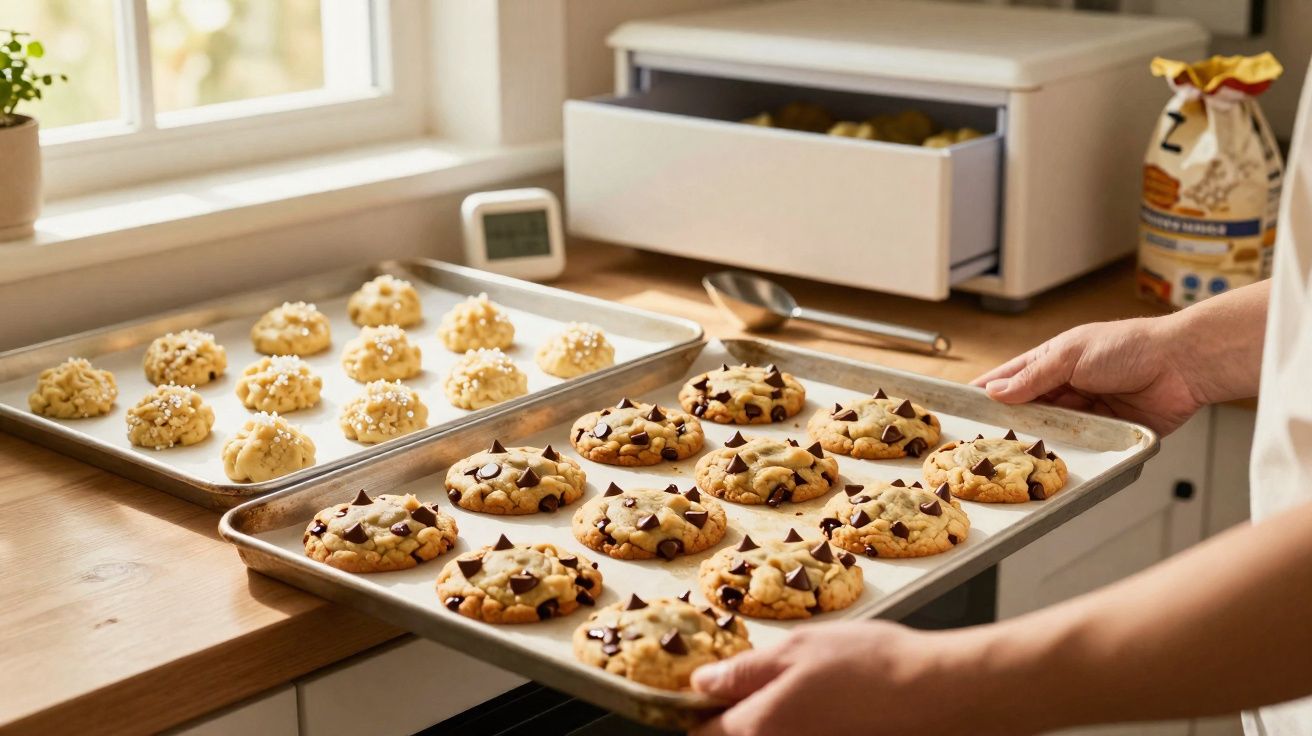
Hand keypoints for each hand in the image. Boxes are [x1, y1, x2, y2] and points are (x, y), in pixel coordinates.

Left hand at [689, 621, 1032, 735]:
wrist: (937, 695)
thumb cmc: (870, 665)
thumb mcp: (797, 649)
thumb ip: (744, 671)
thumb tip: (701, 684)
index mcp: (757, 727)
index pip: (704, 732)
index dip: (700, 710)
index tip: (706, 693)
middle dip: (737, 719)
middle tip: (754, 688)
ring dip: (775, 721)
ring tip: (803, 694)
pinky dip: (806, 724)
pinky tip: (825, 707)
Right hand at [970, 317, 1205, 434]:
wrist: (1183, 365)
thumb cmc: (1129, 347)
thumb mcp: (1071, 355)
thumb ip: (1033, 377)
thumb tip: (997, 392)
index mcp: (1053, 360)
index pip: (1010, 378)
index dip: (986, 392)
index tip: (960, 408)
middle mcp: (1067, 385)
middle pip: (1028, 409)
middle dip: (1008, 423)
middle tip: (983, 442)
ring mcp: (1087, 410)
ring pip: (1051, 430)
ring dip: (1038, 439)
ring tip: (1012, 456)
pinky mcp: (1108, 432)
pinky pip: (1080, 445)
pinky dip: (1066, 450)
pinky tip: (1050, 459)